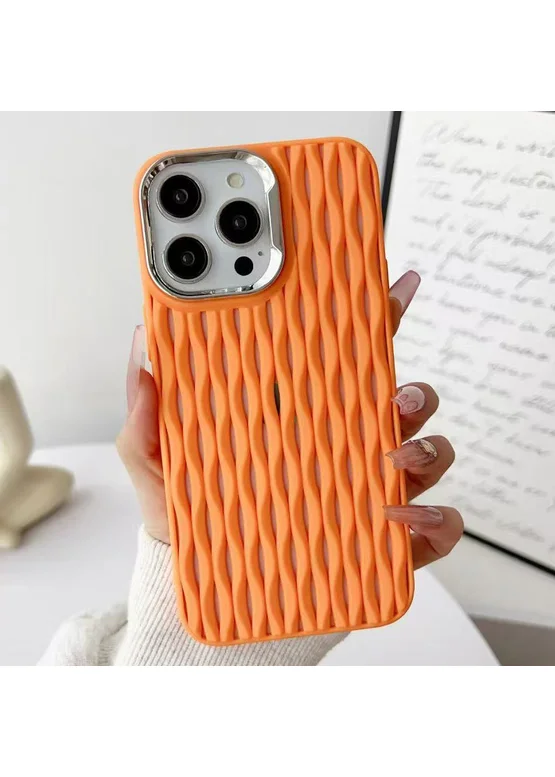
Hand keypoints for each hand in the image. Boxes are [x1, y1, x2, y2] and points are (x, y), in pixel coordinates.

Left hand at [117, 270, 462, 567]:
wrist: (196, 584)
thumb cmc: (186, 515)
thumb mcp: (156, 460)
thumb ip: (147, 412)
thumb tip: (144, 348)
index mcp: (300, 416)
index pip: (347, 361)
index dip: (377, 318)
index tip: (394, 287)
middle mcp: (343, 446)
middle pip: (402, 402)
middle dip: (415, 392)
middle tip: (398, 398)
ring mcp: (367, 491)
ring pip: (428, 455)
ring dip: (428, 450)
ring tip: (395, 462)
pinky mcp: (382, 542)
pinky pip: (436, 528)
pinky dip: (436, 521)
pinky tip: (402, 520)